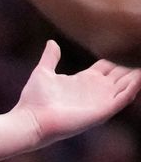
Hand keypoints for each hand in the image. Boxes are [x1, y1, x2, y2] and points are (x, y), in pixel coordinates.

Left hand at [12, 40, 140, 143]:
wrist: (30, 119)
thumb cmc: (34, 99)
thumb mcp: (43, 72)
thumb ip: (50, 57)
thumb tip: (52, 42)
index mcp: (84, 80)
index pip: (109, 67)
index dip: (118, 59)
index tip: (128, 47)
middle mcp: (95, 91)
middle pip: (121, 76)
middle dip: (132, 67)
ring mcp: (100, 101)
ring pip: (127, 86)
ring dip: (136, 77)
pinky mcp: (102, 111)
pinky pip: (123, 98)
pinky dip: (133, 88)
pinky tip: (139, 77)